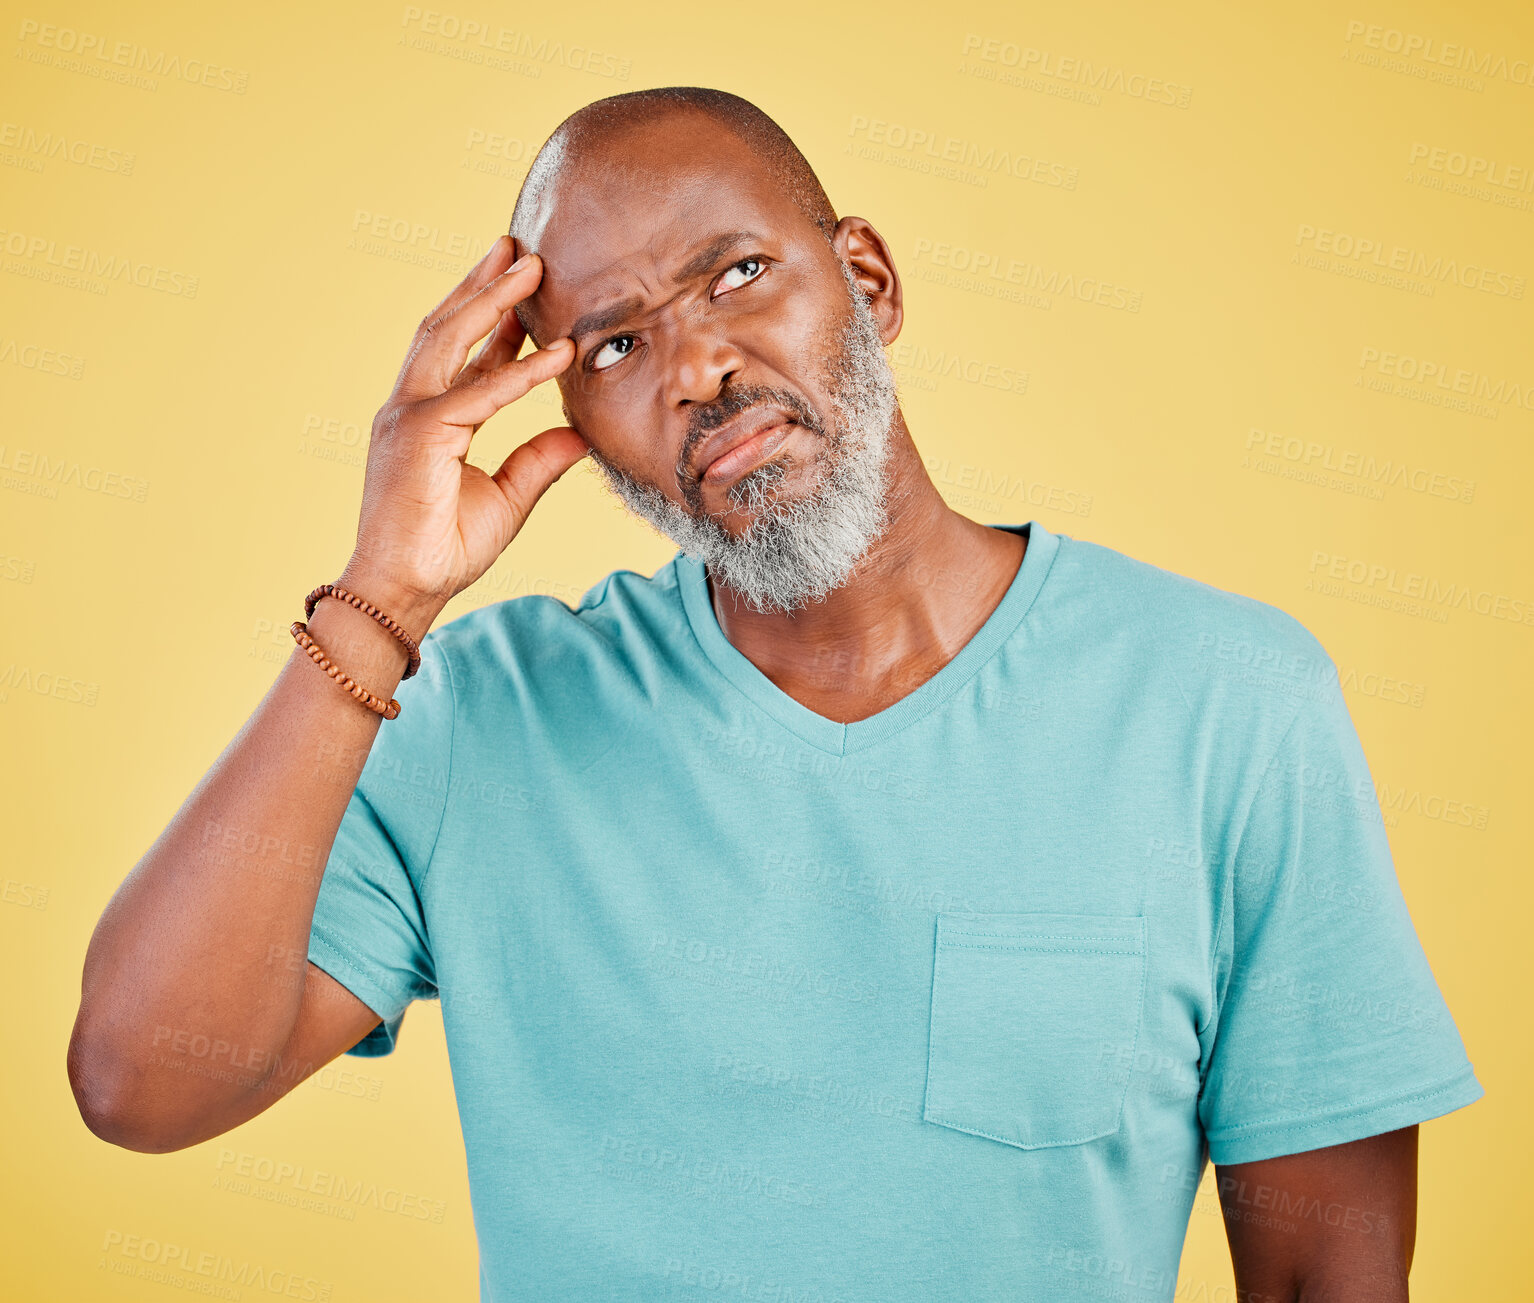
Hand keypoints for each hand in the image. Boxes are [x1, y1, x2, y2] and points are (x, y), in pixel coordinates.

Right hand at [341, 235, 586, 635]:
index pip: (465, 358)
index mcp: (428, 419)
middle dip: (485, 285)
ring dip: (491, 299)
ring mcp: (407, 416)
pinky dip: (517, 372)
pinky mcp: (417, 435)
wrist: (404, 591)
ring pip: (450, 340)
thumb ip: (539, 462)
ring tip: (528, 263)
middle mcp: (410, 407)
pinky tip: (555, 352)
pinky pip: (477, 394)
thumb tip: (580, 435)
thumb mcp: (508, 499)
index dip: (497, 322)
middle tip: (520, 247)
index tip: (527, 292)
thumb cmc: (444, 550)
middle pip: (448, 328)